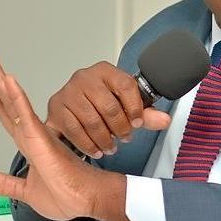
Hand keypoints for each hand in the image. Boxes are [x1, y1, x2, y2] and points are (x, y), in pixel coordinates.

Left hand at [0, 52, 128, 220]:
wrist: (87, 201)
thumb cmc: (68, 195)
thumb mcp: (27, 191)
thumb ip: (6, 183)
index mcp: (30, 145)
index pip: (9, 117)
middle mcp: (33, 135)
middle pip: (10, 103)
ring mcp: (38, 136)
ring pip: (16, 104)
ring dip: (3, 82)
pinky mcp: (42, 142)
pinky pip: (26, 117)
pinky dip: (17, 99)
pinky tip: (9, 83)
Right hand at [44, 61, 171, 158]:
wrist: (75, 106)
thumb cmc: (102, 103)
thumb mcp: (127, 106)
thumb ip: (146, 114)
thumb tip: (165, 121)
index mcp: (105, 71)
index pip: (126, 86)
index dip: (135, 108)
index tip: (137, 124)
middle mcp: (84, 77)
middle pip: (109, 107)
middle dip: (120, 128)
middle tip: (125, 138)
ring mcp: (67, 92)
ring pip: (91, 121)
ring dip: (104, 139)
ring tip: (111, 147)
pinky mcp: (55, 108)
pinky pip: (74, 130)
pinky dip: (88, 144)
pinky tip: (96, 150)